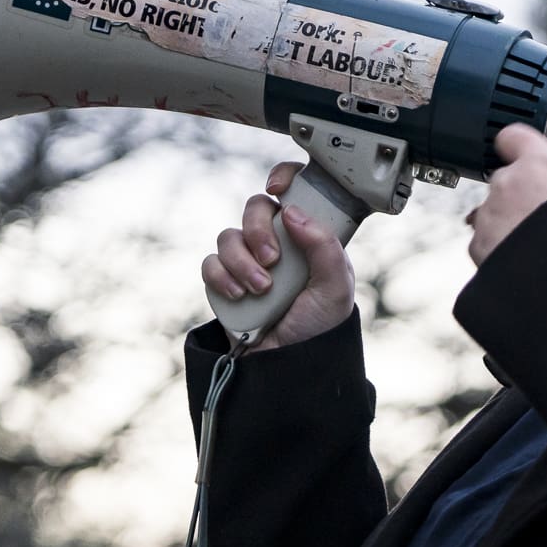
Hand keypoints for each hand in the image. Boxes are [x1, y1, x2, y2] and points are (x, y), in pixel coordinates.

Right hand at [202, 162, 355, 350]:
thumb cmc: (318, 328)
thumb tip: (292, 211)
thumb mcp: (336, 287)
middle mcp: (278, 244)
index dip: (283, 179)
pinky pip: (210, 263)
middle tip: (272, 260)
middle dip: (258, 229)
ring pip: (229, 236)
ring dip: (242, 261)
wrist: (288, 367)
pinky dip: (222, 277)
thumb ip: (324, 247)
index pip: (294, 192)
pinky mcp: (224, 282)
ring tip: (261, 289)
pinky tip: (239, 295)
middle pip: (255, 208)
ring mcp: (248, 261)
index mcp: (307, 238)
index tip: (277, 191)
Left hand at [466, 124, 546, 265]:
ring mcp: (489, 214)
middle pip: (505, 179)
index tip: (527, 161)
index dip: (519, 148)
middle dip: (519, 195)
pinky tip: (525, 262)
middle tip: (546, 218)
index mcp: (539, 164)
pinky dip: (498, 249)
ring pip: (492, 211)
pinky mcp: (478, 244)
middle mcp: (508, 183)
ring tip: (537, 246)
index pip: (513, 137)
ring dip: (507, 223)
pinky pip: (483, 240)